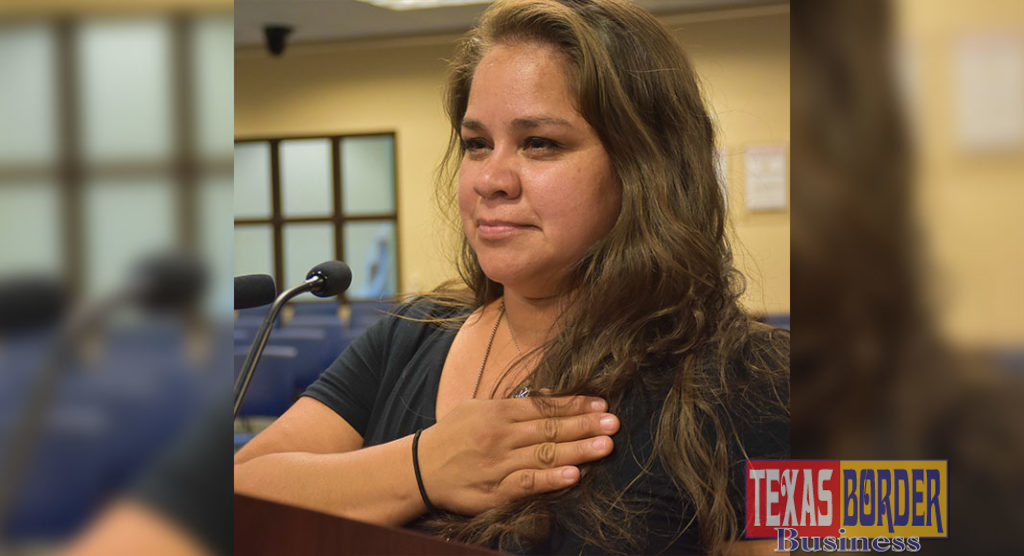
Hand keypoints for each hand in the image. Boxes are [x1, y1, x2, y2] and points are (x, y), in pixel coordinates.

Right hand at [416, 395, 618, 515]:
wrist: (420, 467)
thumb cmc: (454, 435)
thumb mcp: (479, 408)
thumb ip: (514, 404)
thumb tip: (550, 396)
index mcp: (499, 412)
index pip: (544, 407)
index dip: (575, 405)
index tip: (602, 403)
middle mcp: (501, 435)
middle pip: (550, 429)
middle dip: (585, 425)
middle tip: (614, 422)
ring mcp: (499, 464)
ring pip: (543, 454)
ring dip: (578, 450)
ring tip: (606, 445)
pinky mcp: (495, 491)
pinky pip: (526, 484)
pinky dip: (550, 479)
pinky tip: (573, 476)